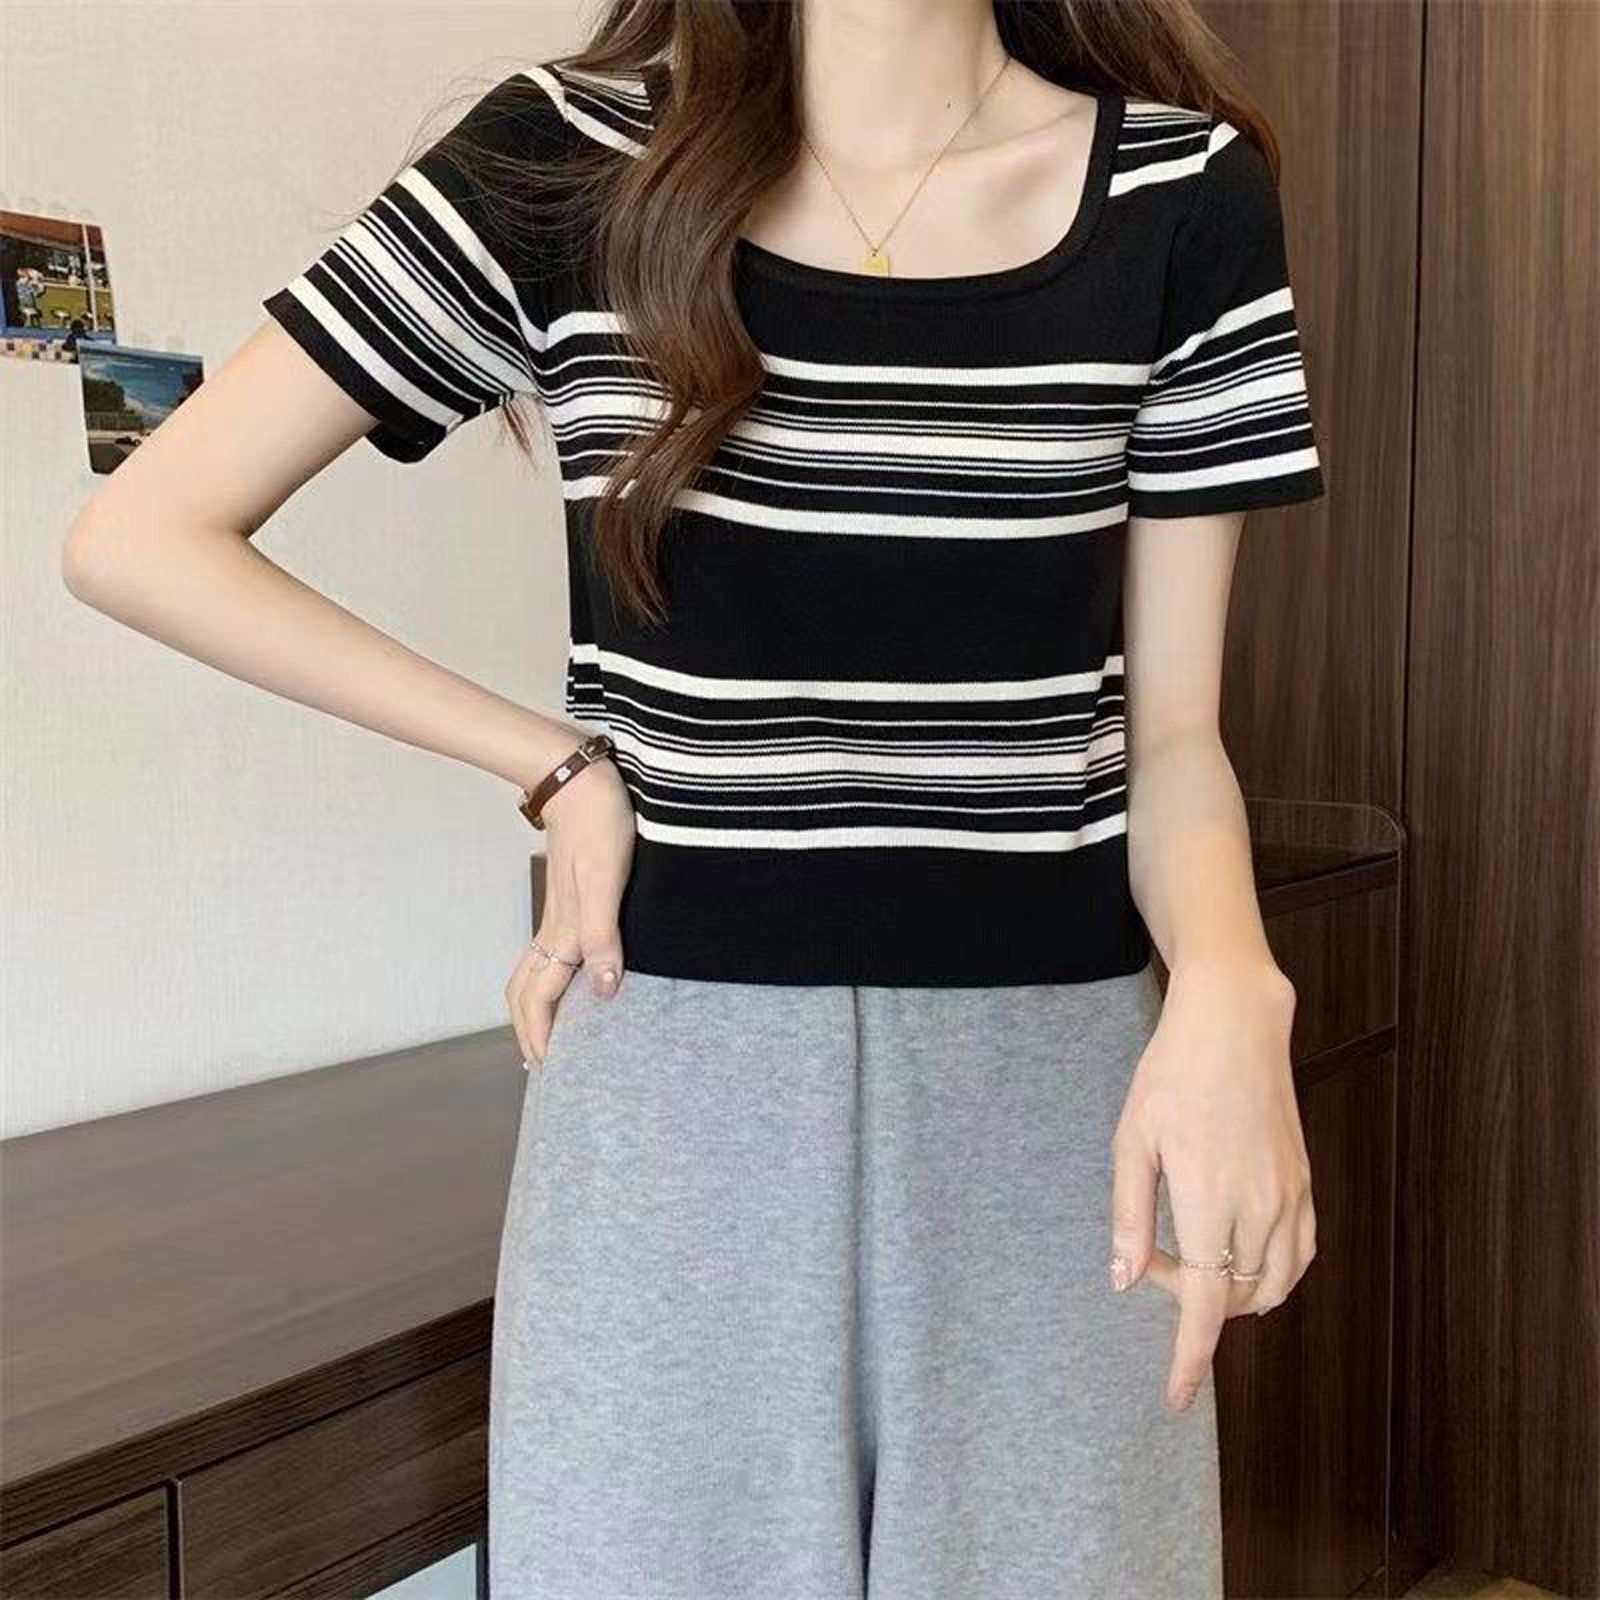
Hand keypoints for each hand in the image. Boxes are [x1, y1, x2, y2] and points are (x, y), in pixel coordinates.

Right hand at [505, 751, 636, 1066]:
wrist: (578, 780)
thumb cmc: (598, 824)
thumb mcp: (608, 879)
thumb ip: (605, 934)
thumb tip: (604, 990)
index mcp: (564, 931)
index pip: (541, 997)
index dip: (541, 1035)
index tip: (549, 1069)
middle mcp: (555, 928)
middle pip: (525, 990)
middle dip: (529, 1030)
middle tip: (540, 1063)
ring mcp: (557, 913)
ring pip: (531, 971)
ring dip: (533, 1006)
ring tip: (546, 1032)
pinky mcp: (567, 898)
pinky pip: (547, 952)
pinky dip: (547, 979)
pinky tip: (568, 979)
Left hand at [1108, 957, 1315, 1412]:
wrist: (1236, 1024)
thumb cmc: (1172, 1075)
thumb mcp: (1132, 1140)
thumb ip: (1129, 1213)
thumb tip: (1123, 1277)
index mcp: (1209, 1199)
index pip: (1202, 1303)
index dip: (1189, 1357)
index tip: (1178, 1397)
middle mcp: (1260, 1206)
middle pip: (1234, 1298)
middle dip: (1189, 1301)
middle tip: (1149, 1253)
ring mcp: (1290, 1196)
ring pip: (1272, 1285)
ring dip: (1231, 1293)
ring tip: (1187, 1249)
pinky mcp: (1305, 1182)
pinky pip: (1298, 1255)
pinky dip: (1270, 1273)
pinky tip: (1235, 1250)